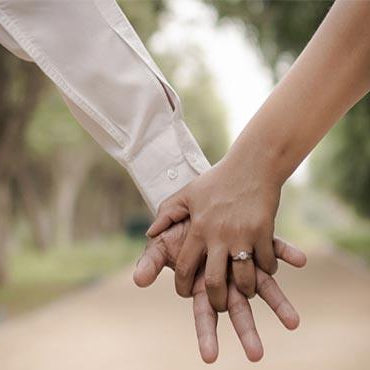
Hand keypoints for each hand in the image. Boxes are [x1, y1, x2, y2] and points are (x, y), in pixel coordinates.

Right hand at [135, 221, 305, 362]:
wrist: (196, 205)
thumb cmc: (177, 229)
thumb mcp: (161, 243)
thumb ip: (151, 261)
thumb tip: (137, 279)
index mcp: (203, 281)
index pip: (204, 312)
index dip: (205, 333)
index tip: (210, 356)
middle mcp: (226, 276)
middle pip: (237, 308)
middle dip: (245, 330)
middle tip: (256, 354)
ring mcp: (243, 261)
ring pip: (262, 285)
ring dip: (278, 302)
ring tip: (293, 322)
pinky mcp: (256, 241)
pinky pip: (273, 249)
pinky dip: (286, 254)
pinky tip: (300, 260)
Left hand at [146, 157, 281, 309]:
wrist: (251, 165)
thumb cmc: (217, 180)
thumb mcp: (188, 193)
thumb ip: (167, 213)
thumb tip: (150, 233)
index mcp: (198, 228)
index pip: (185, 267)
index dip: (183, 285)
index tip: (187, 292)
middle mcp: (218, 235)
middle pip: (214, 282)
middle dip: (216, 301)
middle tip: (219, 304)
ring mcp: (243, 235)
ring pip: (244, 279)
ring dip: (245, 290)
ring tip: (244, 290)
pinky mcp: (264, 232)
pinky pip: (267, 263)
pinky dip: (267, 270)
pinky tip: (263, 268)